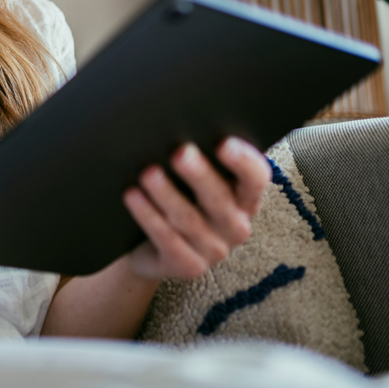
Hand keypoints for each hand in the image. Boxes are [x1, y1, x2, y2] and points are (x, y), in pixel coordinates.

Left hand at [123, 137, 269, 279]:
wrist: (154, 248)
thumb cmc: (181, 199)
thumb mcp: (195, 182)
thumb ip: (200, 157)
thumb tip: (181, 121)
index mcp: (245, 199)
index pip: (256, 178)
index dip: (244, 162)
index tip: (224, 142)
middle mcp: (235, 226)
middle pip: (219, 199)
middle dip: (199, 175)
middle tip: (179, 152)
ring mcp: (213, 250)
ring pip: (188, 219)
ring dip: (166, 194)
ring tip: (148, 173)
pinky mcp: (187, 266)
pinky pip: (166, 239)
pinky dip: (148, 215)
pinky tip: (132, 195)